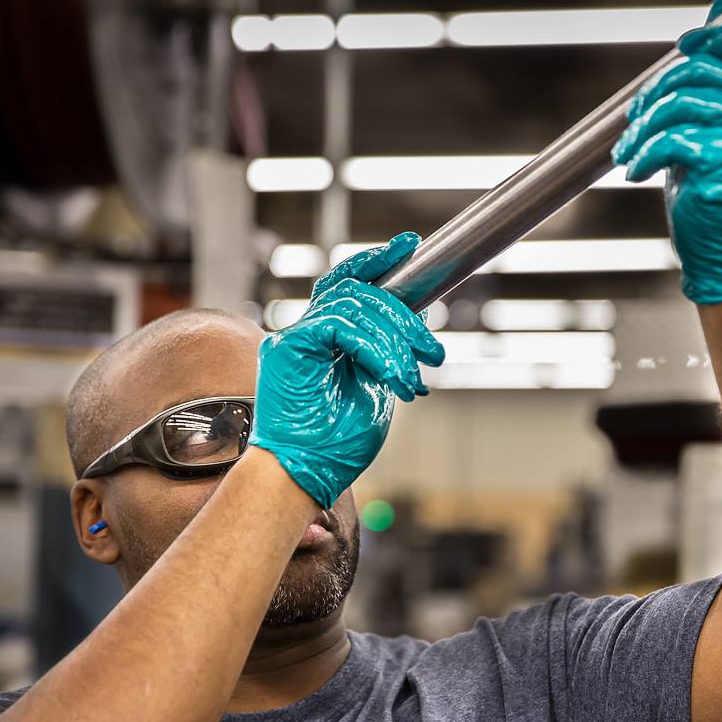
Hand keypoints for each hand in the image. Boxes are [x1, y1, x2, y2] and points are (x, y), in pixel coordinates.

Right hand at [251, 232, 444, 508]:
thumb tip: (412, 324)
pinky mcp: (288, 347)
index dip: (378, 261)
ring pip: (354, 305)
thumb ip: (385, 354)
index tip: (411, 245)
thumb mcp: (375, 389)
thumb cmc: (336, 445)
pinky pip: (340, 325)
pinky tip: (391, 376)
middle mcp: (304, 333)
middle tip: (433, 352)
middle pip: (358, 291)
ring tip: (411, 380)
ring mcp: (293, 338)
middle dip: (404, 317)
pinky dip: (373, 348)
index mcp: (323, 341)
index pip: (349, 285)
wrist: (306, 476)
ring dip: (394, 341)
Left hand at [611, 0, 721, 304]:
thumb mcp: (717, 116)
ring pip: (680, 103)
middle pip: (701, 68)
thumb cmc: (716, 180)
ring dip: (642, 127)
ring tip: (630, 149)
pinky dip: (643, 154)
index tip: (683, 50)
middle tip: (634, 118)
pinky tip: (636, 170)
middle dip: (655, 91)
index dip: (719, 34)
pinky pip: (672, 138)